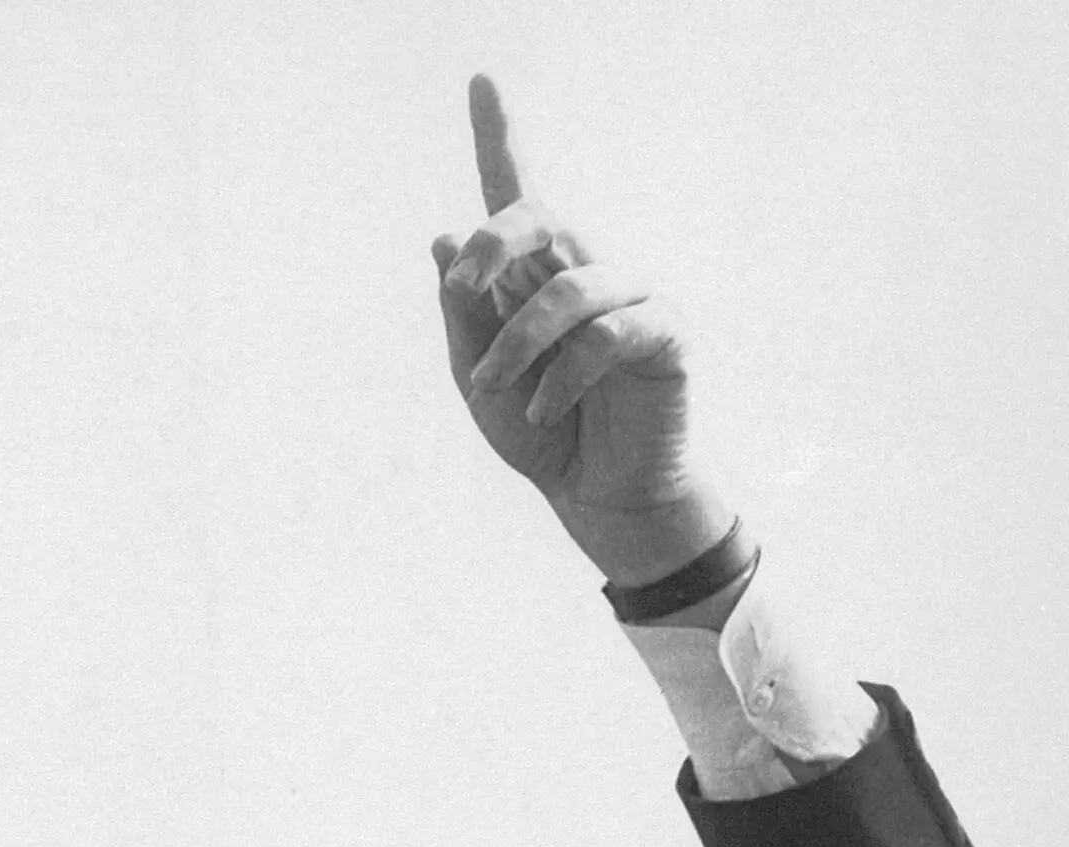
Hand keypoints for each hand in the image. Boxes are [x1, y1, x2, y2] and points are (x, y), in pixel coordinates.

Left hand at [431, 76, 731, 585]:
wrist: (594, 496)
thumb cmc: (538, 432)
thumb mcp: (476, 378)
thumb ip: (462, 314)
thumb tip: (446, 235)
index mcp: (532, 274)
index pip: (515, 194)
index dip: (497, 136)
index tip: (479, 81)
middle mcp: (585, 268)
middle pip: (538, 213)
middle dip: (493, 245)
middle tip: (463, 290)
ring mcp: (632, 295)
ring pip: (568, 287)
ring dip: (516, 343)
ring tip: (497, 392)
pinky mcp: (668, 332)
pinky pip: (610, 333)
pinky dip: (564, 376)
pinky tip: (542, 411)